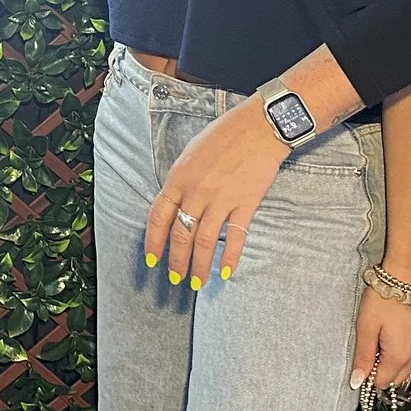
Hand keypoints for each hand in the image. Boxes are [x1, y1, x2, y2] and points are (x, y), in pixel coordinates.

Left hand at [145, 100, 290, 288]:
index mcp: (178, 178)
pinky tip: (225, 273)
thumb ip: (181, 181)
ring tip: (196, 284)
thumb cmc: (224, 135)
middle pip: (180, 235)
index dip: (153, 242)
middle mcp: (196, 191)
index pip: (158, 217)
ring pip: (203, 242)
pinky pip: (235, 237)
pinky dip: (229, 258)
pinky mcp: (245, 203)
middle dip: (175, 262)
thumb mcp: (191, 154)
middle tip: (174, 280)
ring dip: (198, 266)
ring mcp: (221, 199)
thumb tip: (175, 206)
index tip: (152, 260)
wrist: (258, 126)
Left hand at [352, 286, 410, 392]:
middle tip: (371, 346)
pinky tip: (394, 336)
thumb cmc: (383, 301)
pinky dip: (402, 355)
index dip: (368, 374)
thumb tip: (357, 382)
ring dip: (392, 363)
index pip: (381, 383)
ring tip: (382, 339)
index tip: (362, 357)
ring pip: (405, 370)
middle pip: (395, 380)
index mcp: (398, 357)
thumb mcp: (366, 327)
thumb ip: (362, 357)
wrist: (406, 278)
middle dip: (381, 370)